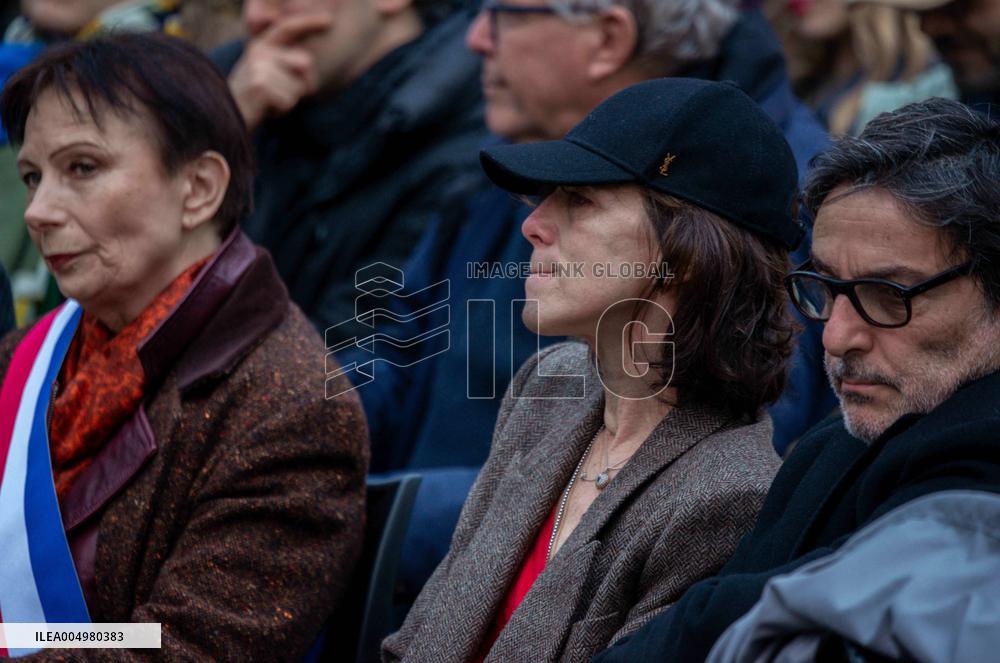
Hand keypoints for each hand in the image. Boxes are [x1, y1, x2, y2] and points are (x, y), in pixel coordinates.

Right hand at [228, 13, 332, 131]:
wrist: (225, 120)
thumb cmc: (253, 100)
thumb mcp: (268, 75)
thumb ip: (288, 64)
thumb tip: (306, 62)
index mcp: (261, 46)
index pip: (288, 28)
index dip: (309, 22)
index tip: (330, 20)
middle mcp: (259, 51)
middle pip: (305, 63)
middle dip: (301, 85)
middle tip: (277, 95)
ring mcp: (258, 67)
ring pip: (298, 87)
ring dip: (288, 101)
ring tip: (267, 102)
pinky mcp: (260, 85)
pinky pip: (289, 101)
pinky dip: (281, 111)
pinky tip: (264, 109)